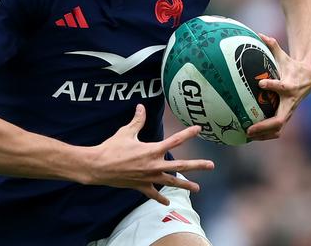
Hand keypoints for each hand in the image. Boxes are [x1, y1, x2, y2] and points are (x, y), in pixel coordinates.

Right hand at [87, 104, 214, 204]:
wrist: (99, 167)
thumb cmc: (112, 147)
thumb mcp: (126, 132)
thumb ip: (137, 120)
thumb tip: (141, 107)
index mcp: (152, 150)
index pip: (175, 140)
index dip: (188, 133)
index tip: (199, 129)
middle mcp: (154, 165)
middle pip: (180, 165)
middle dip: (197, 165)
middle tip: (211, 165)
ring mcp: (148, 178)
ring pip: (171, 182)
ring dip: (185, 185)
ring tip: (197, 188)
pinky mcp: (141, 186)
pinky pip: (153, 193)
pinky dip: (160, 198)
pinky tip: (166, 202)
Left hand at [246, 33, 310, 140]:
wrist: (309, 77)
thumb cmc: (292, 66)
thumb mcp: (284, 56)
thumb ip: (272, 46)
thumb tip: (260, 34)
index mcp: (290, 86)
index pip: (283, 87)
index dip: (272, 85)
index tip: (261, 82)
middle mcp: (291, 102)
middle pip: (280, 119)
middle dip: (264, 126)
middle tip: (248, 128)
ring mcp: (289, 110)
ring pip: (278, 128)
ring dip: (264, 134)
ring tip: (247, 135)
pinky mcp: (286, 115)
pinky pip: (276, 129)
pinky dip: (266, 134)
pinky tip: (251, 136)